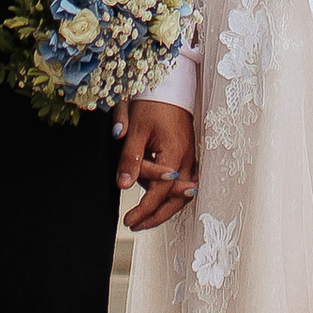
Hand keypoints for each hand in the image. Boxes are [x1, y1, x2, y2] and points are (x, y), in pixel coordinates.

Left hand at [118, 95, 197, 230]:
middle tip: (136, 226)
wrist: (170, 86)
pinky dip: (169, 194)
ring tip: (143, 217)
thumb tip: (123, 186)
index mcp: (175, 154)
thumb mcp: (136, 130)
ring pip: (180, 193)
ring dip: (163, 207)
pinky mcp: (187, 154)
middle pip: (176, 200)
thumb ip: (131, 159)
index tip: (129, 220)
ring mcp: (190, 157)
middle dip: (157, 217)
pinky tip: (157, 199)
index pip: (159, 193)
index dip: (144, 209)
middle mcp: (187, 160)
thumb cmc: (153, 104)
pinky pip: (181, 182)